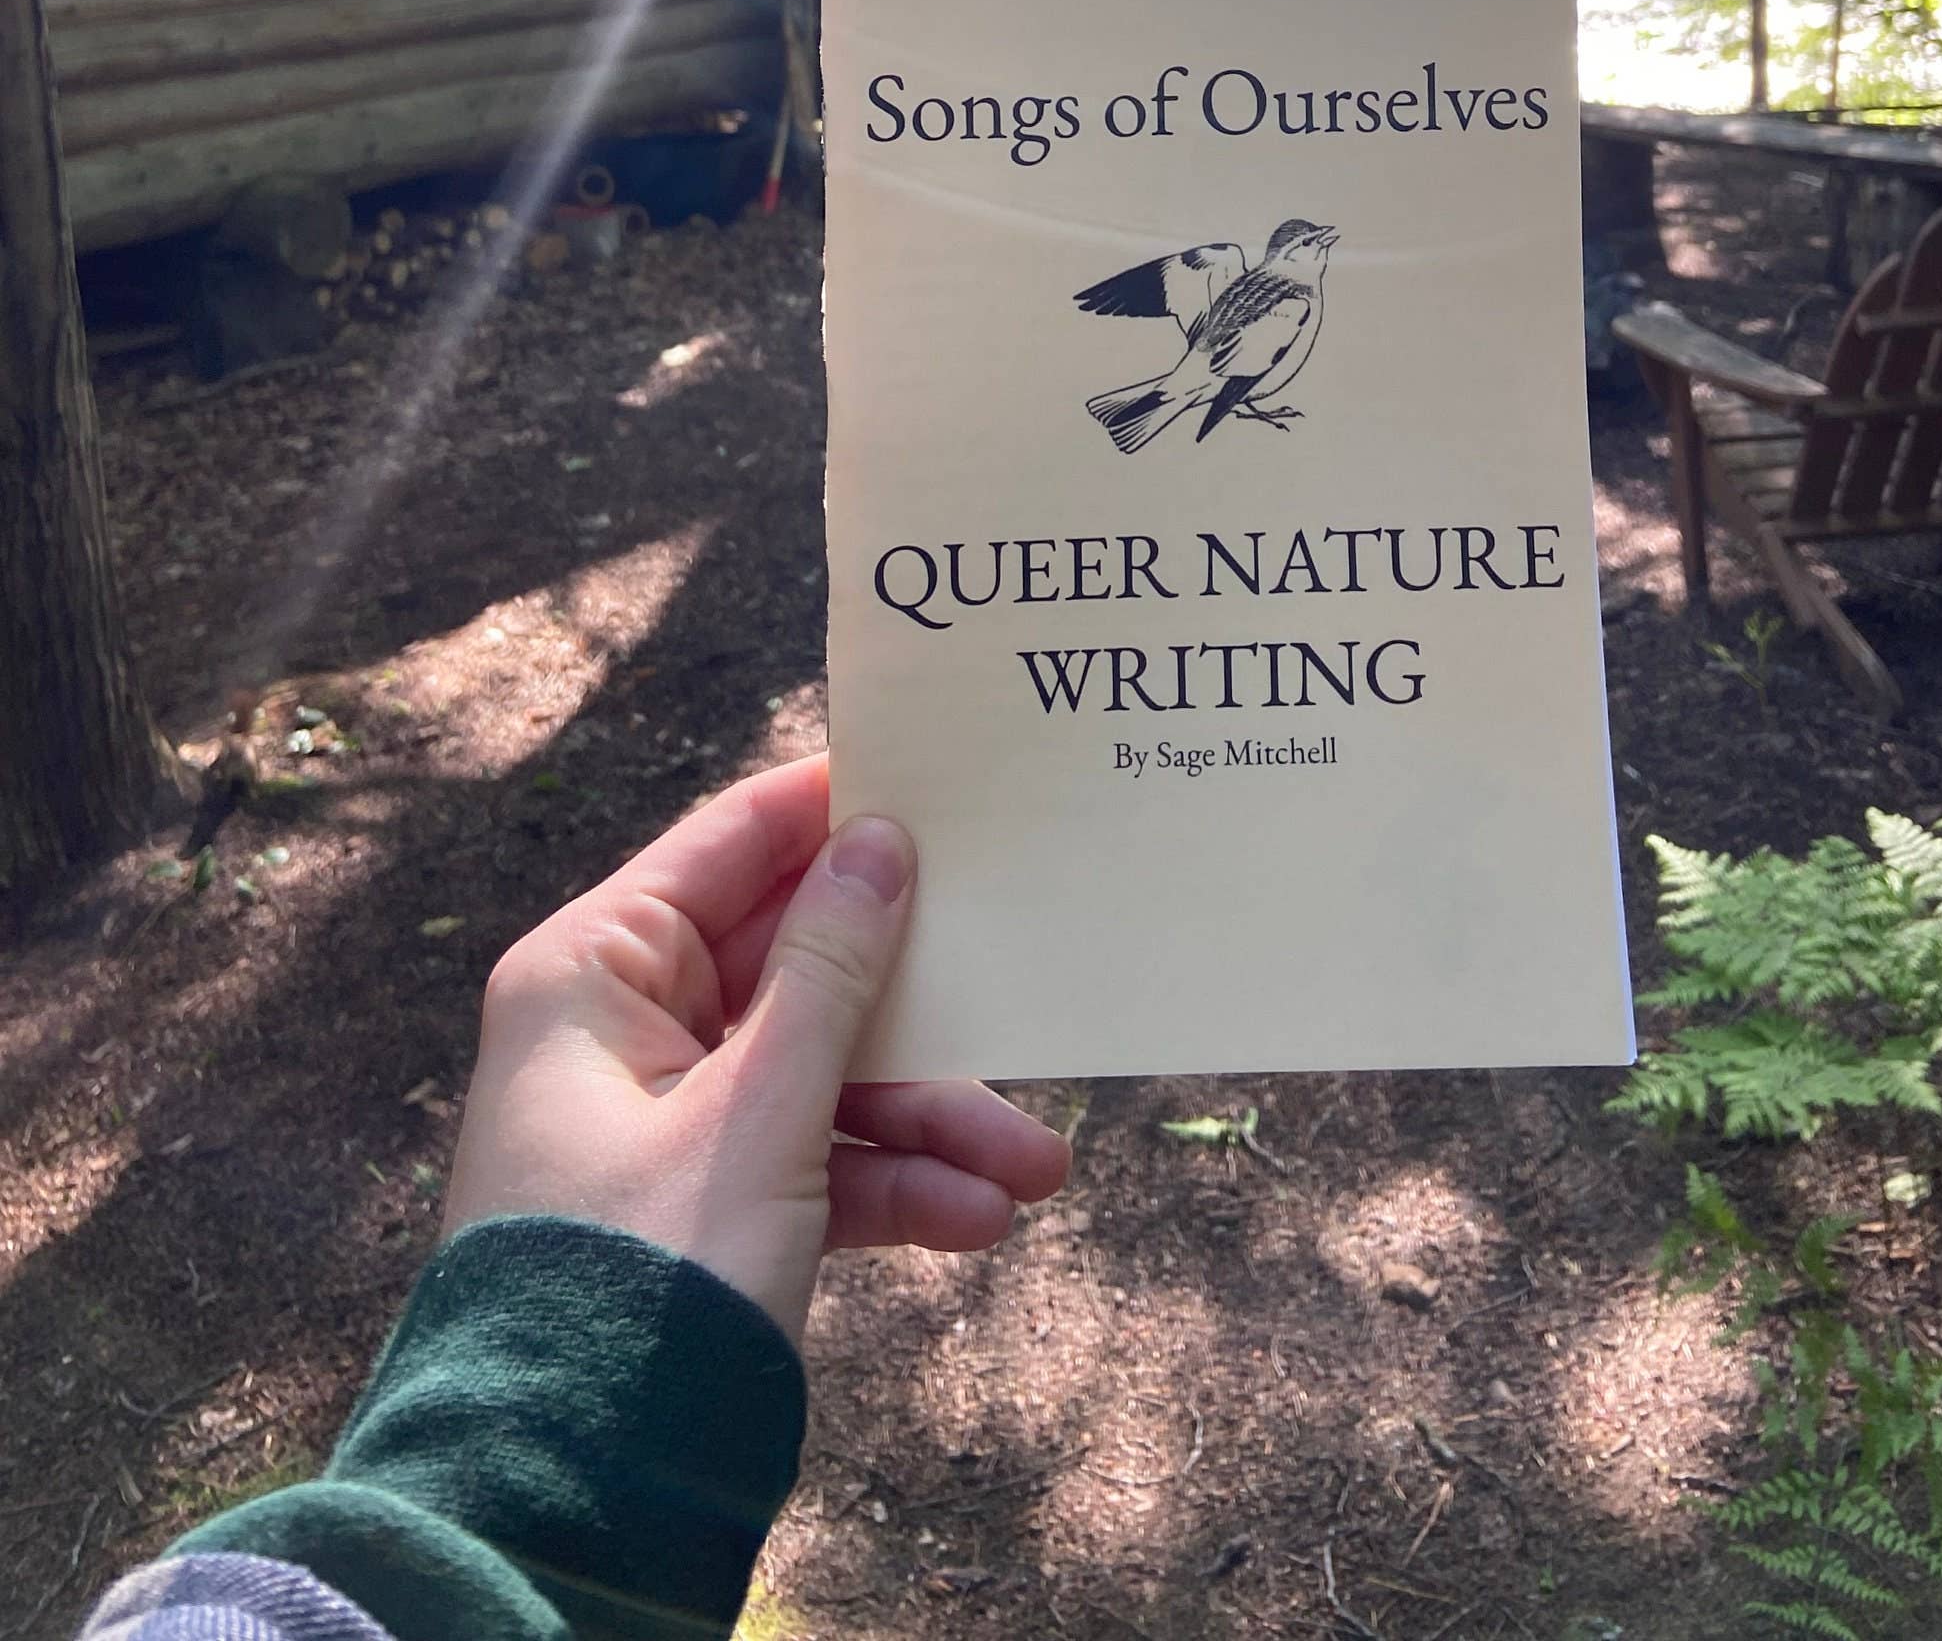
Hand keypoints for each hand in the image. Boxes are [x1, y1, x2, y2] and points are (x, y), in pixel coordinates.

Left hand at [441, 751, 1069, 1342]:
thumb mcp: (758, 1110)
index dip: (835, 813)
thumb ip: (832, 970)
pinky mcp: (701, 1199)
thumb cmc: (640, 1275)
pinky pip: (811, 1158)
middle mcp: (622, 1027)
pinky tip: (975, 1217)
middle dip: (919, 1010)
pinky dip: (888, 1184)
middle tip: (1022, 989)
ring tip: (1033, 1171)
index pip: (731, 846)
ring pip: (821, 1074)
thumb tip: (879, 841)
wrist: (568, 1494)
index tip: (943, 788)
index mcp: (594, 971)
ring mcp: (664, 1117)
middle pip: (798, 968)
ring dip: (927, 1119)